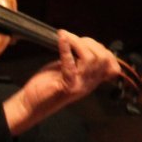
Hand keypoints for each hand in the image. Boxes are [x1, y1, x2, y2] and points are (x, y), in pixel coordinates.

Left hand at [1, 31, 120, 134]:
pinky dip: (66, 48)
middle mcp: (89, 84)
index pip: (110, 64)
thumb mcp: (68, 70)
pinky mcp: (67, 86)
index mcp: (91, 80)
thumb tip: (83, 43)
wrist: (31, 104)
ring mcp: (79, 86)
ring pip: (90, 59)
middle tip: (73, 38)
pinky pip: (71, 64)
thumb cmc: (46, 85)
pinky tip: (61, 38)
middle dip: (90, 43)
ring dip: (78, 43)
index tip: (85, 41)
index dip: (102, 49)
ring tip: (66, 36)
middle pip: (102, 58)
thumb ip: (78, 61)